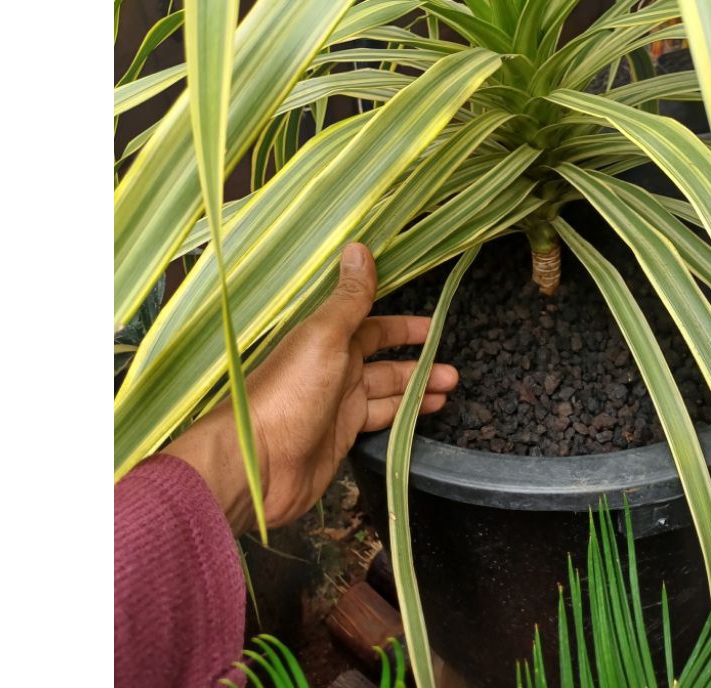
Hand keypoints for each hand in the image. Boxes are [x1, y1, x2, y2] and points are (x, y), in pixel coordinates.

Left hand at [164, 243, 455, 534]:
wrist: (256, 463)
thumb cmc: (289, 392)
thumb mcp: (325, 336)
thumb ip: (349, 297)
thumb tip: (358, 247)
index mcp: (329, 340)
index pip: (374, 327)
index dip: (405, 327)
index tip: (435, 327)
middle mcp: (335, 370)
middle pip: (385, 362)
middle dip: (420, 363)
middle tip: (453, 371)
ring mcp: (338, 406)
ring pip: (387, 392)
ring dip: (417, 390)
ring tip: (449, 390)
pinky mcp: (340, 438)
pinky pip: (379, 421)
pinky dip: (403, 417)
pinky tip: (422, 417)